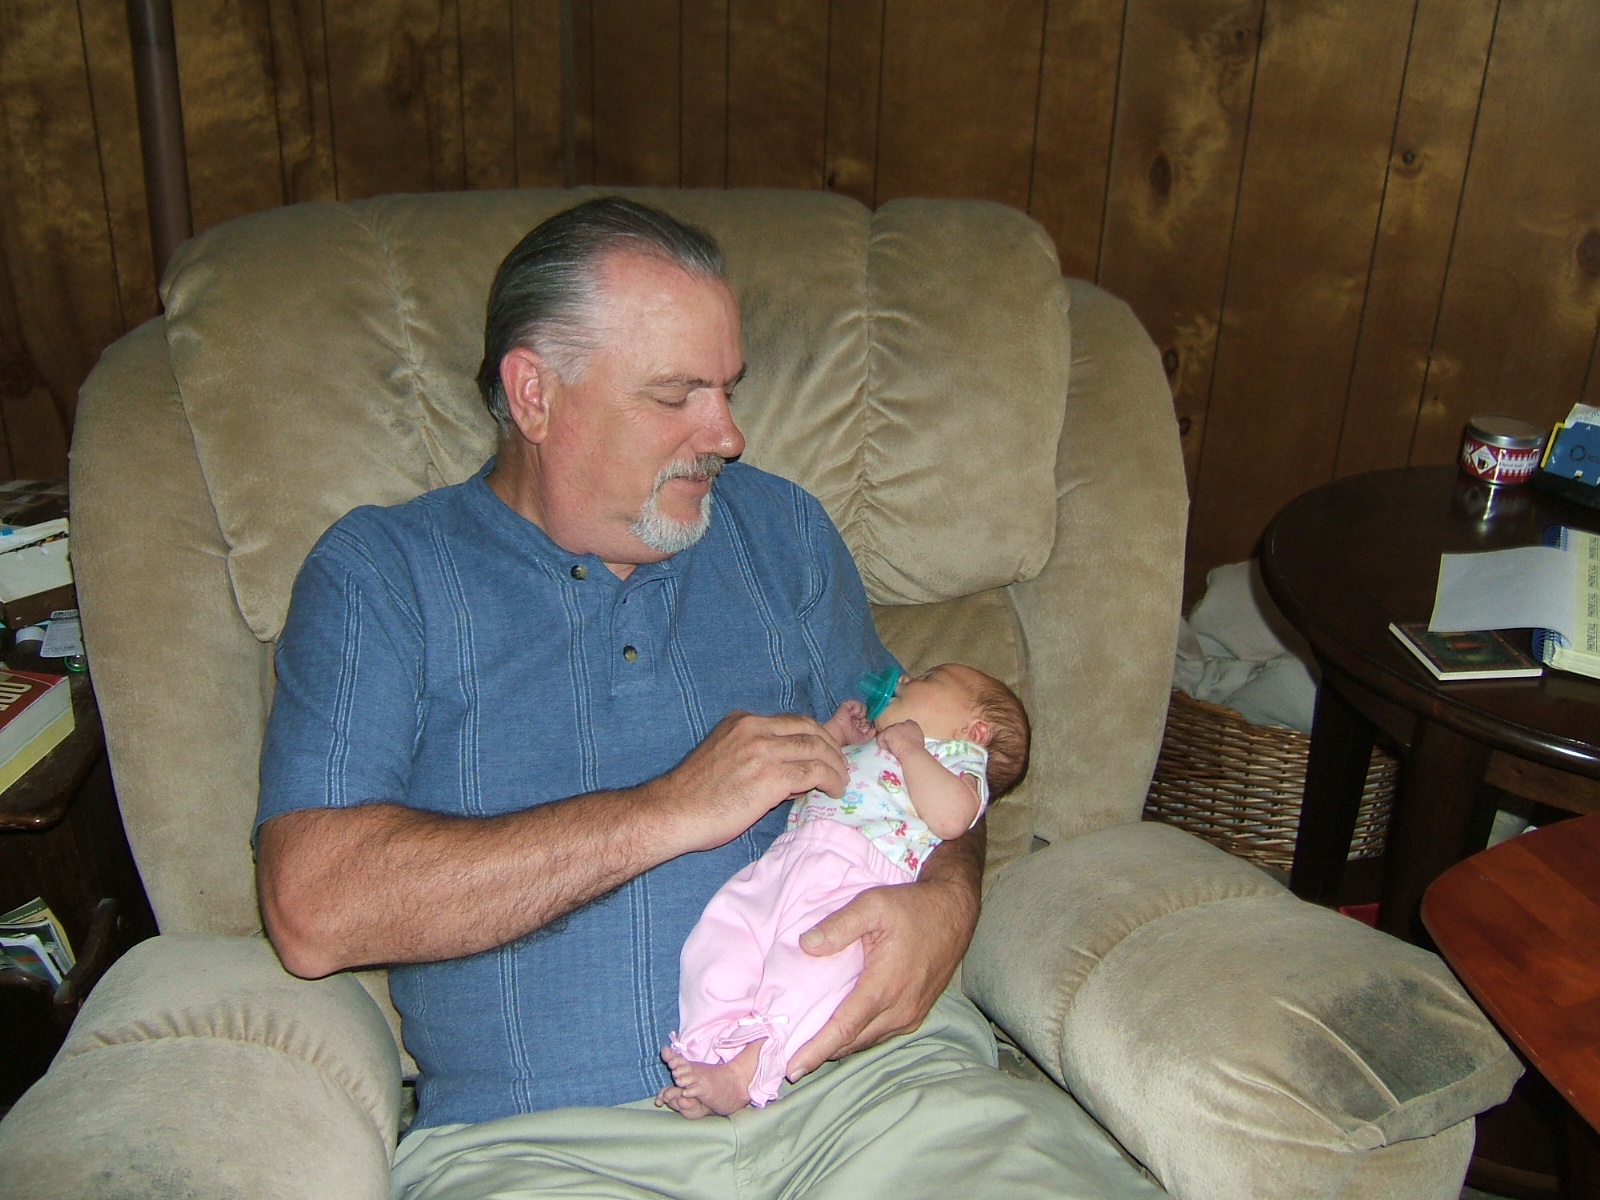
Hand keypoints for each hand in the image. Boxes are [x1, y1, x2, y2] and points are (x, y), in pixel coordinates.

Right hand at [651, 711, 849, 854]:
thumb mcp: (724, 757)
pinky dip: (831, 780)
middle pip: (809, 728)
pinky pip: (814, 772)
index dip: (816, 736)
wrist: (672, 812)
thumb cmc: (695, 795)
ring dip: (835, 765)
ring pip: (816, 748)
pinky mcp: (770, 776)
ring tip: (840, 781)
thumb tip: (793, 771)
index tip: (826, 752)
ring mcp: (762, 750)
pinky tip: (834, 790)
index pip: (792, 721)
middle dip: (831, 747)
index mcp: (741, 721)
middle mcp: (753, 728)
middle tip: (839, 765)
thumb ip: (755, 755)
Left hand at [784, 865, 978, 1080]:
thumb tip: (806, 945)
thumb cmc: (912, 907)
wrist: (954, 912)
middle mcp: (900, 1008)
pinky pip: (880, 1034)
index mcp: (885, 985)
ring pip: (867, 1041)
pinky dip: (858, 1037)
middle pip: (852, 1042)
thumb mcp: (872, 904)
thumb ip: (838, 926)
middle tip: (788, 1060)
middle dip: (821, 1053)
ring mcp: (910, 1015)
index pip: (844, 1028)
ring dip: (840, 1046)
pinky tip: (842, 1031)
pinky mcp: (916, 1014)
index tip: (792, 1068)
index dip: (816, 1050)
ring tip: (809, 1048)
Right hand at [821, 698, 874, 746]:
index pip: (869, 719)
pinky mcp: (847, 705)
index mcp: (858, 724)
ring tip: (858, 717)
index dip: (871, 719)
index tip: (871, 722)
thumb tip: (874, 730)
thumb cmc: (848, 738)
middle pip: (867, 711)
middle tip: (864, 719)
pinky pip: (856, 703)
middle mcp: (855, 716)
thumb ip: (870, 735)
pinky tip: (854, 714)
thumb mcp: (862, 739)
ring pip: (863, 706)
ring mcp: (851, 711)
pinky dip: (857, 708)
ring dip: (862, 712)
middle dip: (867, 715)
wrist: (838, 734)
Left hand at [876, 718, 924, 759]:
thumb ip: (912, 736)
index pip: (903, 726)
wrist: (912, 753)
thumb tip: (909, 739)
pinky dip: (882, 744)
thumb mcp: (919, 740)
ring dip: (888, 741)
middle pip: (894, 729)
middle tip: (897, 746)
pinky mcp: (887, 733)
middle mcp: (902, 723)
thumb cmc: (917, 751)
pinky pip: (880, 738)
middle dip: (894, 737)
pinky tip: (888, 749)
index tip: (901, 740)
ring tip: (894, 749)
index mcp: (912, 724)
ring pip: (886, 733)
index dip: (900, 734)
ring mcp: (894, 727)